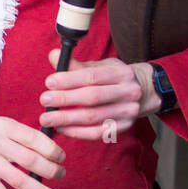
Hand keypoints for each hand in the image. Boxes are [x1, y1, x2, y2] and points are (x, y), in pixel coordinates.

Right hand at [0, 113, 66, 188]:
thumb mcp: (0, 124)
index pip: (35, 139)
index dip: (53, 150)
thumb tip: (52, 150)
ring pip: (18, 180)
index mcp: (4, 125)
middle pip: (30, 160)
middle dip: (51, 170)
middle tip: (61, 175)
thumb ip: (23, 135)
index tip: (61, 158)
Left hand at [39, 50, 160, 139]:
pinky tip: (61, 128)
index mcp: (121, 73)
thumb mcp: (100, 66)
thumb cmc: (113, 78)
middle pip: (92, 97)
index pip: (92, 76)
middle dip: (65, 100)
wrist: (142, 93)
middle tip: (44, 101)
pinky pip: (96, 133)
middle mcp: (128, 92)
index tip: (49, 82)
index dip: (69, 79)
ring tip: (47, 118)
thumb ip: (76, 64)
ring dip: (67, 119)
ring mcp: (128, 112)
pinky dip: (76, 132)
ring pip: (93, 118)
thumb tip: (53, 55)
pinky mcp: (123, 128)